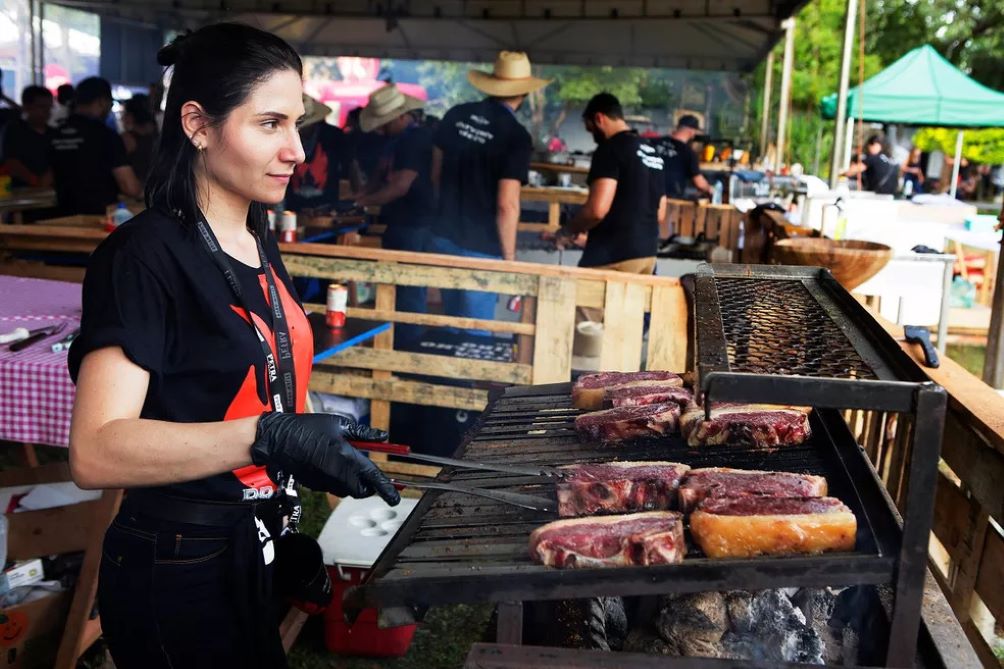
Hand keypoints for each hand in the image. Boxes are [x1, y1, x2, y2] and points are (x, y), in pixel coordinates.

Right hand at [252, 413, 399, 504]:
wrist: (278, 438)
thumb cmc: (309, 427)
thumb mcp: (340, 424)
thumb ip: (364, 434)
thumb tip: (383, 437)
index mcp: (346, 456)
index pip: (372, 477)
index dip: (386, 489)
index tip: (395, 498)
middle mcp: (337, 473)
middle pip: (361, 491)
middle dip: (368, 486)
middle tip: (368, 473)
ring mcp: (324, 482)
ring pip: (347, 491)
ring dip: (353, 483)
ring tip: (345, 464)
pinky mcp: (315, 485)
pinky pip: (333, 488)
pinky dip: (338, 481)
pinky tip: (330, 464)